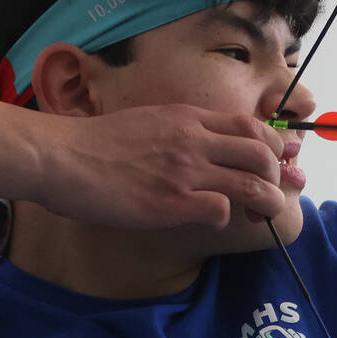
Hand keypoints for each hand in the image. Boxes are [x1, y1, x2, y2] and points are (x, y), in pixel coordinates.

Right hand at [28, 103, 290, 231]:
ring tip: (263, 214)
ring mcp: (184, 171)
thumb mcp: (147, 121)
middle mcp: (192, 140)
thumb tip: (205, 146)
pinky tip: (211, 219)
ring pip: (251, 183)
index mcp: (187, 118)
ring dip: (265, 201)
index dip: (272, 145)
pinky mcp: (170, 202)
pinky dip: (225, 217)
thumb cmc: (95, 143)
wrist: (60, 156)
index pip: (250, 125)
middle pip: (261, 153)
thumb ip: (180, 131)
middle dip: (276, 175)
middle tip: (272, 192)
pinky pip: (220, 209)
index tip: (276, 162)